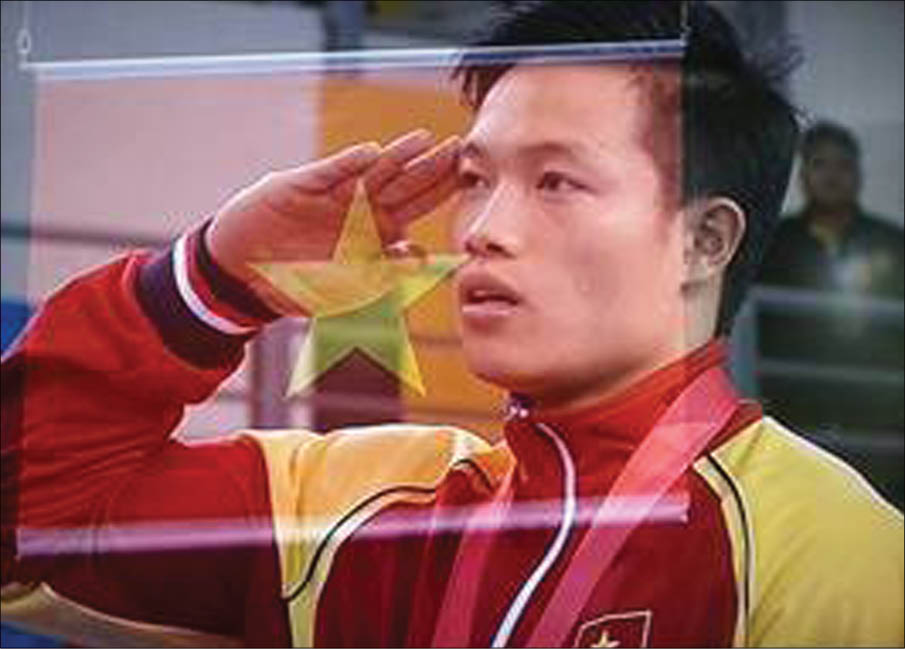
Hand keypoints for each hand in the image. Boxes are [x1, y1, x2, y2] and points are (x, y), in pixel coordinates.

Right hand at [207, 129, 460, 313]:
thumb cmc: (298, 283)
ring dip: (398, 157)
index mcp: (378, 231)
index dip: (443, 191)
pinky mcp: (302, 186)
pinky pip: (329, 173)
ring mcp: (334, 195)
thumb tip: (418, 256)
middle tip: (461, 148)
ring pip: (372, 173)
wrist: (245, 273)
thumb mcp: (345, 288)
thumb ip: (383, 274)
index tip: (470, 181)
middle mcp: (361, 208)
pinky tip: (370, 154)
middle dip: (433, 167)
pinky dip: (348, 164)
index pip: (419, 206)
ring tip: (425, 140)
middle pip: (404, 184)